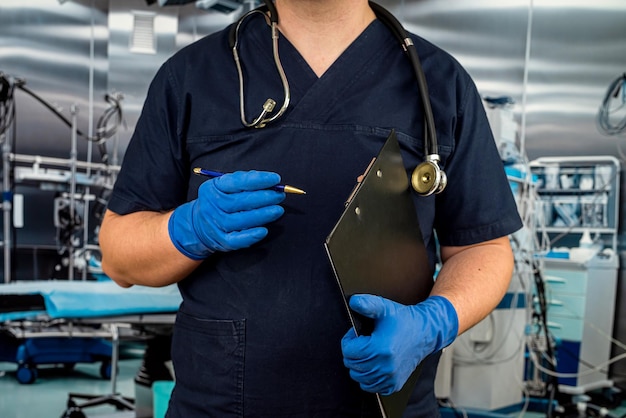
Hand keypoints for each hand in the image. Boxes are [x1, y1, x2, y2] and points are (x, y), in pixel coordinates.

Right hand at [168, 170, 285, 258]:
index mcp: (214, 188)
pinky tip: (264, 230)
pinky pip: (236, 240)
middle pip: (239, 202)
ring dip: (262, 215)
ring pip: (239, 220)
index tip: (275, 179)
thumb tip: (271, 182)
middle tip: (279, 196)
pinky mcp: (221, 240)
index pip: (236, 182)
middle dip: (263, 198)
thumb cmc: (220, 201)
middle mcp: (212, 205)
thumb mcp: (224, 186)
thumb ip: (244, 182)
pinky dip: (251, 236)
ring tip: (277, 210)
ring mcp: (215, 224)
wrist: (199, 225)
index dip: (258, 180)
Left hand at [341, 295, 457, 394]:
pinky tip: (375, 363)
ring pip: (358, 377)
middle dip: (353, 352)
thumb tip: (353, 302)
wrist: (425, 333)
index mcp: (380, 348)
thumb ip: (366, 304)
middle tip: (363, 342)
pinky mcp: (393, 385)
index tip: (357, 334)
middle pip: (351, 364)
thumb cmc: (405, 321)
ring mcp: (389, 378)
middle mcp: (385, 366)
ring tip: (368, 352)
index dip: (349, 339)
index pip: (348, 351)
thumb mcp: (384, 308)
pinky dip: (368, 377)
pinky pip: (370, 386)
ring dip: (359, 365)